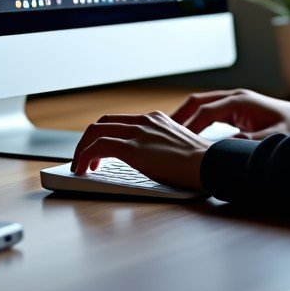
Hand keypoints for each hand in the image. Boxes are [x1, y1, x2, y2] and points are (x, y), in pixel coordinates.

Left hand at [70, 111, 209, 188]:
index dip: (103, 134)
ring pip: (95, 131)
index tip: (98, 152)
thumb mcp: (177, 147)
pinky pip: (98, 146)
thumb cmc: (199, 164)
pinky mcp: (133, 148)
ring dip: (82, 149)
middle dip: (87, 140)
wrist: (210, 164)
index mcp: (155, 119)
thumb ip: (161, 147)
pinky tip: (84, 171)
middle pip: (103, 122)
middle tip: (84, 159)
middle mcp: (145, 120)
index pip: (119, 120)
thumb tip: (151, 163)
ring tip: (80, 167)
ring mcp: (138, 132)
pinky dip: (85, 157)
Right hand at [171, 88, 289, 139]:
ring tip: (168, 135)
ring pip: (201, 105)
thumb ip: (252, 142)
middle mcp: (235, 97)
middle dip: (179, 116)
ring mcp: (235, 102)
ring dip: (185, 118)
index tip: (175, 140)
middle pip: (198, 102)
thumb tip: (229, 148)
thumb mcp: (274, 138)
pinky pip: (209, 112)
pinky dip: (196, 121)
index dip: (190, 125)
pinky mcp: (236, 110)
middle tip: (161, 133)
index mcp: (241, 101)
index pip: (206, 110)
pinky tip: (188, 136)